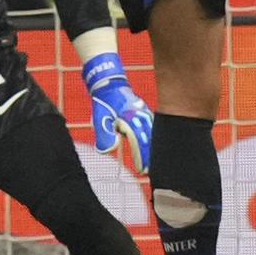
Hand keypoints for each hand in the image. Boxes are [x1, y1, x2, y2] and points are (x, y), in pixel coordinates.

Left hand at [83, 51, 152, 174]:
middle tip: (149, 170)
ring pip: (153, 132)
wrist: (109, 84)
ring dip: (154, 147)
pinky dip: (155, 137)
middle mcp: (139, 116)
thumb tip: (113, 148)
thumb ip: (105, 135)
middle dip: (150, 155)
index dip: (141, 157)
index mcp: (129, 119)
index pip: (137, 142)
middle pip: (148, 139)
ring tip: (154, 161)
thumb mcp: (100, 118)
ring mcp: (144, 112)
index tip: (142, 170)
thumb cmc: (104, 103)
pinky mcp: (145, 111)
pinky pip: (153, 126)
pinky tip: (156, 145)